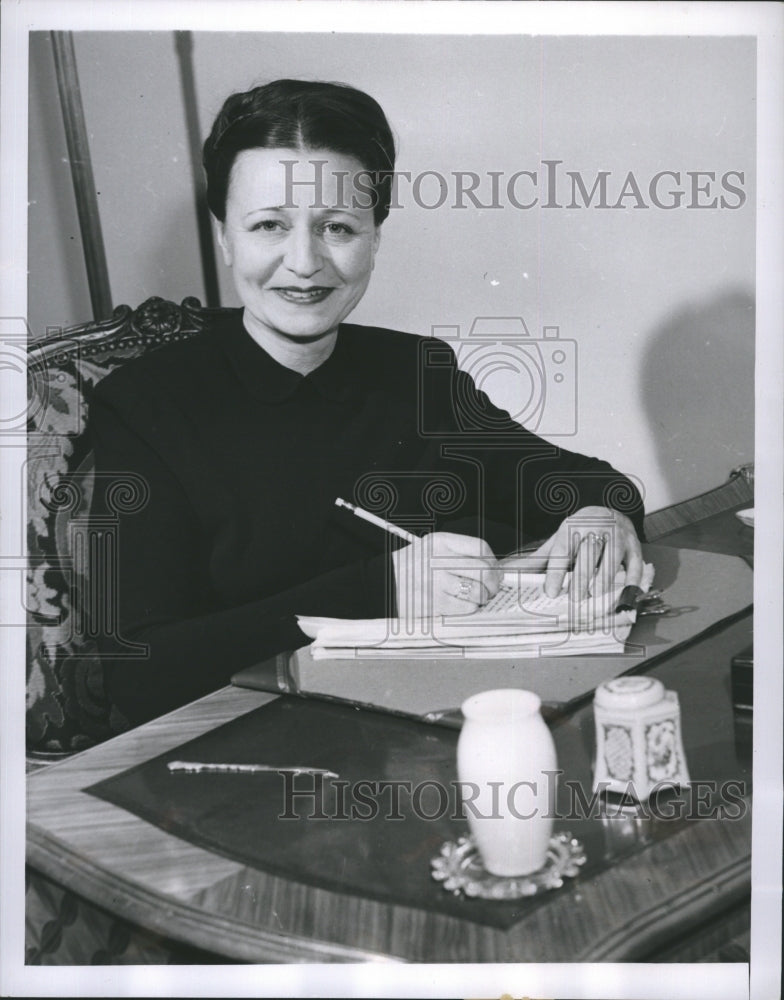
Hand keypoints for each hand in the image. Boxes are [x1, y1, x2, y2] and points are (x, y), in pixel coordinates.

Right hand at [392, 532, 502, 618]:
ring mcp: (435, 583)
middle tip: (491, 589)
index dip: (493, 561)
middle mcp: (438, 560)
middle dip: (493, 583)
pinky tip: (462, 606)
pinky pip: (464, 608)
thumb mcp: (432, 548)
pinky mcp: (432, 604)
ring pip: (477, 592)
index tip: (494, 570)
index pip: (480, 547)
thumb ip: (459, 553)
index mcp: (440, 542)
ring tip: (476, 598)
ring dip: (481, 598)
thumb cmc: (412, 567)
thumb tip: (493, 569)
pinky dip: (468, 609)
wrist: (383, 583)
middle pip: (483, 570)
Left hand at [501, 506, 642, 599]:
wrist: (609, 511)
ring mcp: (618, 536)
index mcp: (573, 527)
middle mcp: (597, 528)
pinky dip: (632, 580)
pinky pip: (635, 564)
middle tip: (575, 598)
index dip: (557, 571)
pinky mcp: (635, 546)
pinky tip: (625, 594)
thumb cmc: (580, 532)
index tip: (552, 591)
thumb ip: (539, 559)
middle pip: (588, 555)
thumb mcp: (558, 540)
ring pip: (612, 558)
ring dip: (604, 578)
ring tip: (596, 595)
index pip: (563, 550)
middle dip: (581, 577)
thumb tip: (509, 571)